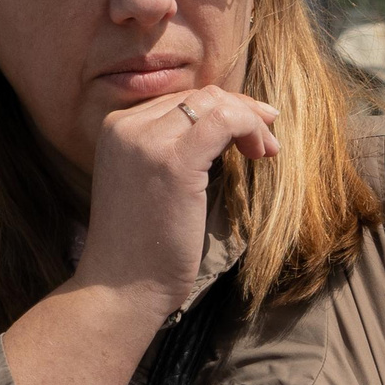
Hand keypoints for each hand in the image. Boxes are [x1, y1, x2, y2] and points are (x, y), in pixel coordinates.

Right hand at [72, 86, 279, 319]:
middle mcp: (127, 126)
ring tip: (266, 150)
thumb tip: (223, 122)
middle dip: (241, 111)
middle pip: (199, 96)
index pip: (181, 99)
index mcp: (117, 127)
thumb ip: (173, 147)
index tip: (251, 134)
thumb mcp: (150, 182)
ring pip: (214, 103)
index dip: (223, 110)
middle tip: (267, 141)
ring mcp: (147, 142)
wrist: (122, 287)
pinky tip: (260, 153)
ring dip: (250, 121)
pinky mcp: (173, 162)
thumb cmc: (144, 245)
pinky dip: (250, 128)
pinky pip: (224, 121)